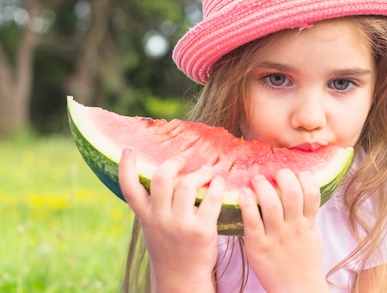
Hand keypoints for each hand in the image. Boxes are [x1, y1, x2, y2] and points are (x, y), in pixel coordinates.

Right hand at [118, 148, 224, 292]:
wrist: (182, 279)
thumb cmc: (171, 247)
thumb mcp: (154, 227)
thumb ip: (154, 205)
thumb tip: (164, 175)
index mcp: (146, 217)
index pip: (128, 189)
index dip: (125, 167)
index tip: (128, 149)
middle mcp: (160, 219)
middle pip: (162, 178)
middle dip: (174, 163)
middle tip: (183, 161)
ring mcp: (180, 225)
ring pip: (188, 184)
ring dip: (201, 172)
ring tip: (208, 171)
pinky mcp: (202, 230)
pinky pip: (211, 198)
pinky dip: (218, 185)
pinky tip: (220, 182)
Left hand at [239, 169, 329, 292]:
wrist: (297, 289)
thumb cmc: (304, 261)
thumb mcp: (312, 234)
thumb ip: (307, 214)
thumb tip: (302, 190)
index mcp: (308, 223)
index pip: (311, 192)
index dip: (304, 177)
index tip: (295, 173)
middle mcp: (293, 227)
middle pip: (291, 192)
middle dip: (283, 176)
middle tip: (275, 173)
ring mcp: (276, 236)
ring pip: (271, 203)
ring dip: (263, 186)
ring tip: (257, 179)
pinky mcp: (258, 246)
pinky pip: (252, 221)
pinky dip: (248, 204)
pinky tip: (244, 194)